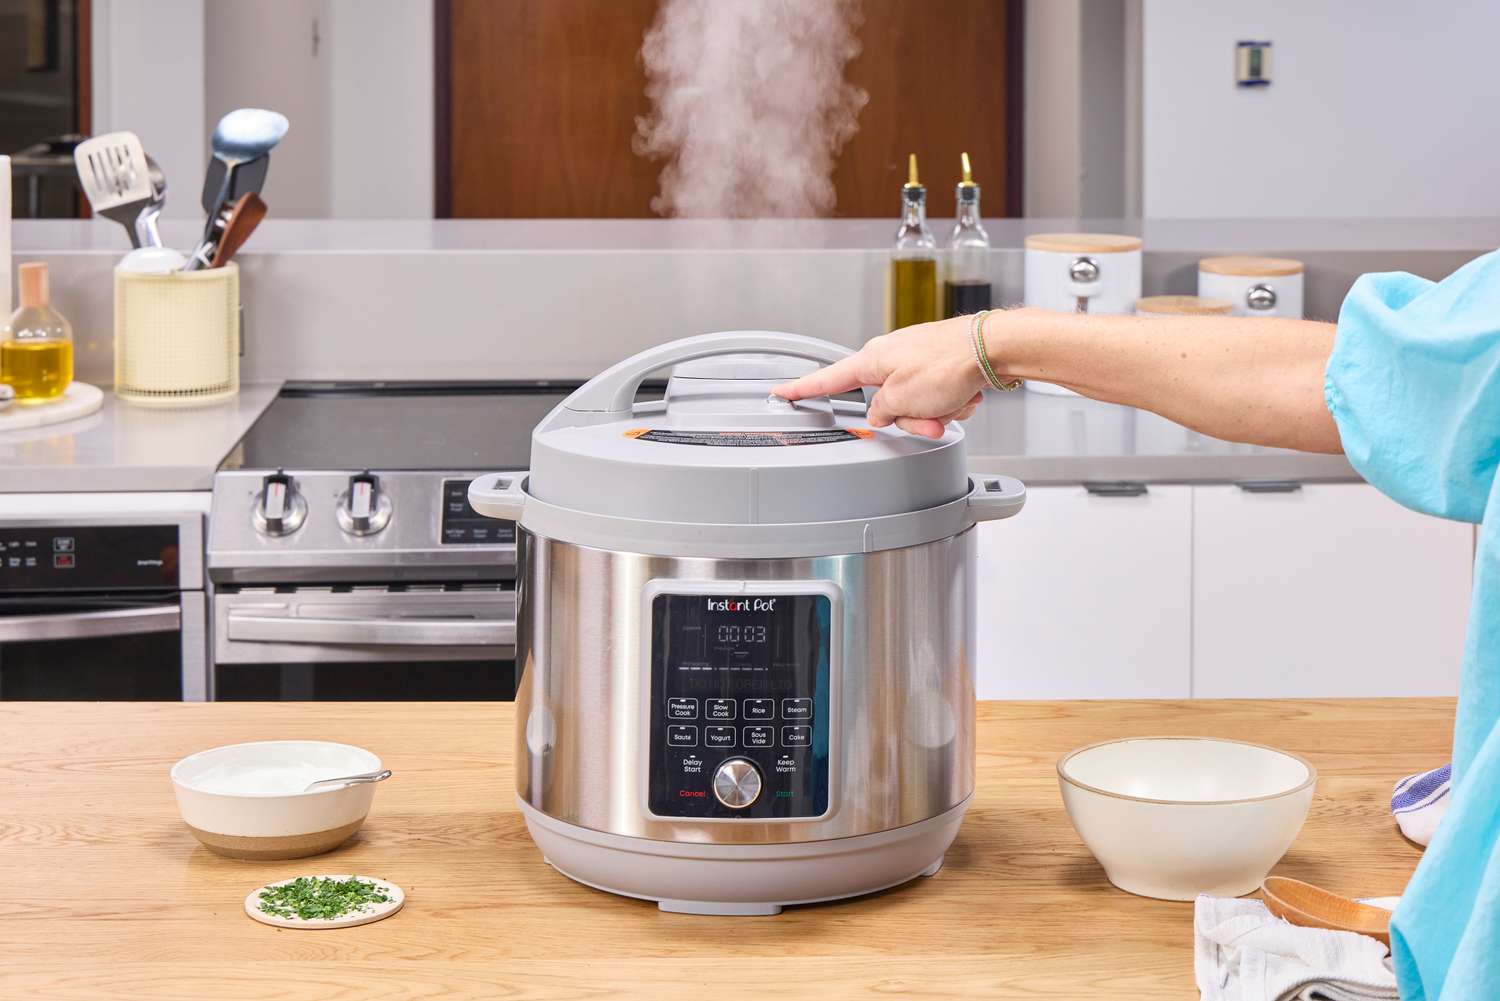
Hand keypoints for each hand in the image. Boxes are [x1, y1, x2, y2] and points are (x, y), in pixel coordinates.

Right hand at [774, 317, 986, 438]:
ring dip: (937, 413)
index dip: (804, 389)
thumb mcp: (903, 398)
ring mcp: (918, 360)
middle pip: (887, 404)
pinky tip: (966, 396)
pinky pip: (938, 398)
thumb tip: (881, 414)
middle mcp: (893, 356)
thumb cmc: (949, 363)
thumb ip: (883, 411)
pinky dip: (953, 402)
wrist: (993, 348)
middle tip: (931, 419)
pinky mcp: (942, 365)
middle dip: (913, 419)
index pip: (829, 379)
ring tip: (956, 403)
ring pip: (916, 405)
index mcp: (874, 358)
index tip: (782, 392)